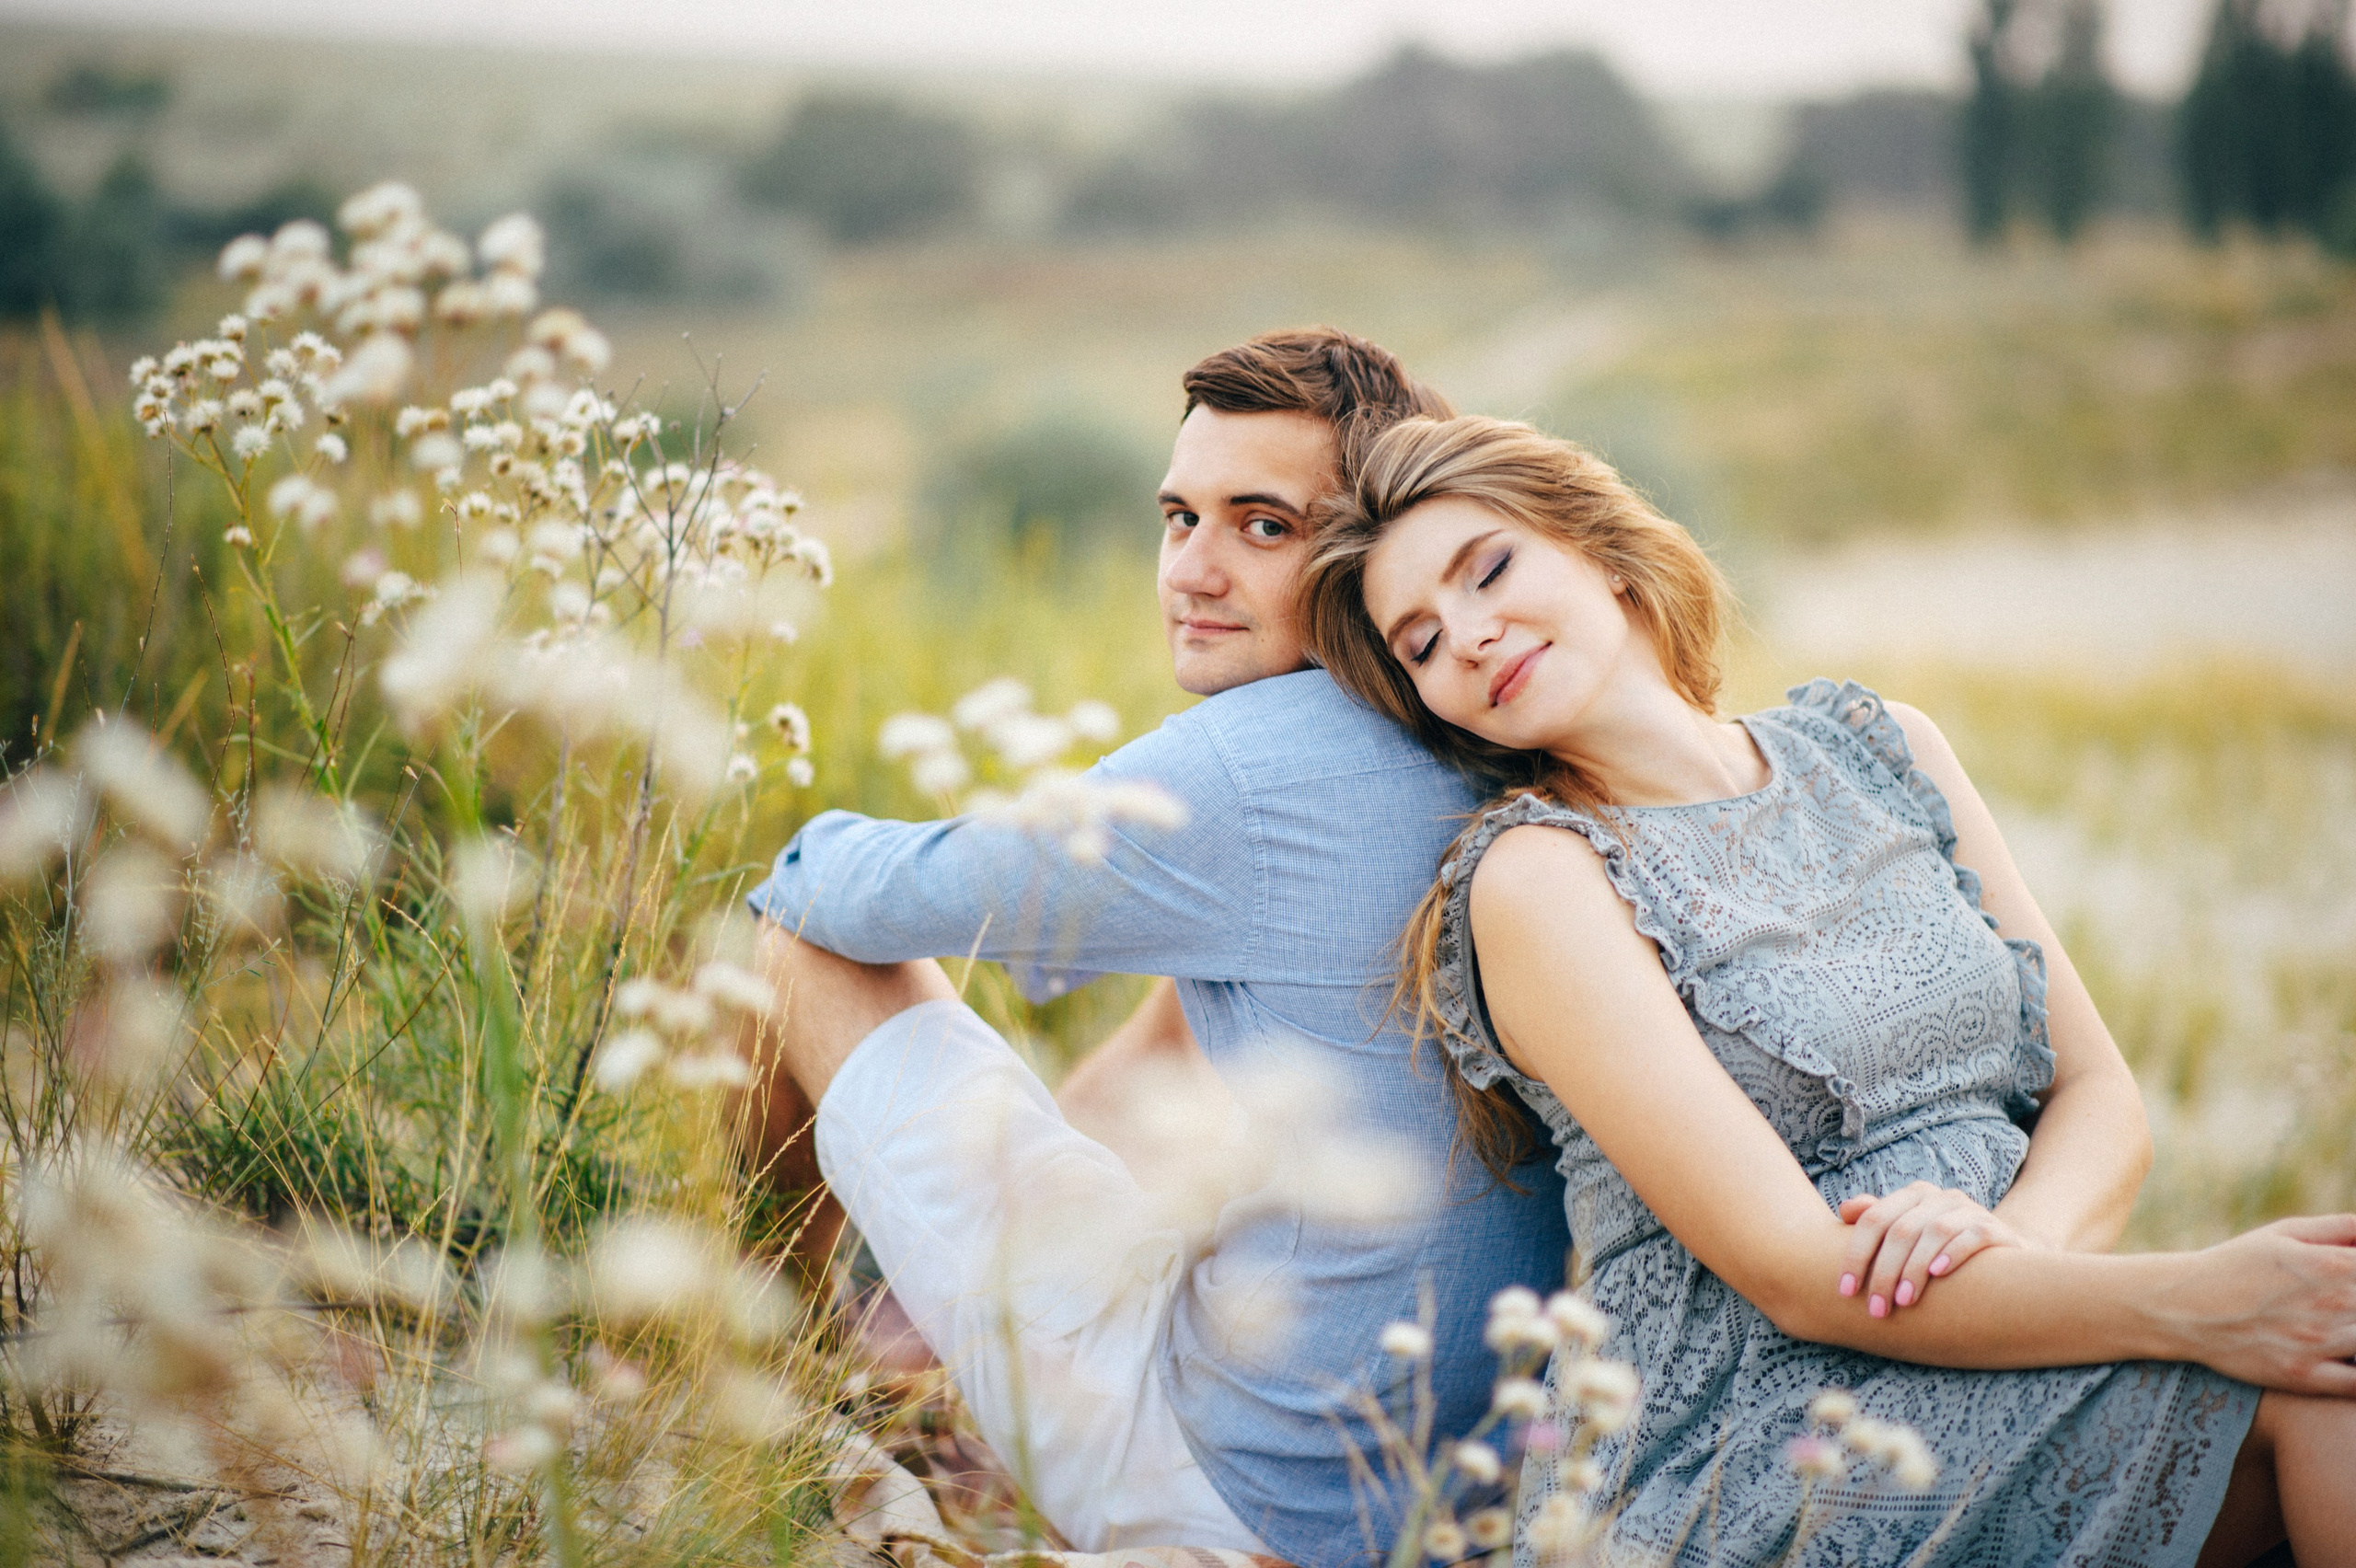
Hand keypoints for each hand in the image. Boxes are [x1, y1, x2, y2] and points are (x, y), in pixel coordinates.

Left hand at [1837, 1182, 2034, 1316]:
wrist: (2002, 1261)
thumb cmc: (1940, 1250)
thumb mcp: (1909, 1235)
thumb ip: (1878, 1221)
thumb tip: (1845, 1210)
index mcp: (1912, 1196)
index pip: (1874, 1219)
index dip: (1856, 1255)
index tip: (1846, 1292)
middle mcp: (1939, 1198)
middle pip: (1901, 1230)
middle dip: (1884, 1272)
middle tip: (1876, 1309)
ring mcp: (1968, 1210)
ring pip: (1933, 1233)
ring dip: (1914, 1269)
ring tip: (1903, 1301)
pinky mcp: (1993, 1228)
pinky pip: (1971, 1236)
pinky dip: (1952, 1253)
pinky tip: (1937, 1275)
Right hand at [2169, 1215, 2355, 1394]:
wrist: (2184, 1305)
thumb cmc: (2236, 1265)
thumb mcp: (2284, 1233)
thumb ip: (2340, 1229)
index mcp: (2331, 1265)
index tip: (2349, 1283)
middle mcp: (2332, 1304)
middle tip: (2338, 1306)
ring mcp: (2318, 1342)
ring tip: (2339, 1326)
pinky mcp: (2303, 1375)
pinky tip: (2346, 1359)